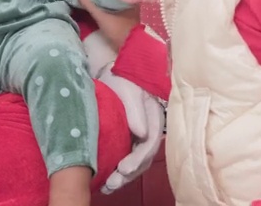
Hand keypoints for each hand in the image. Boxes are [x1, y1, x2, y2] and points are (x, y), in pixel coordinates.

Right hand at [76, 0, 140, 52]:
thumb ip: (89, 5)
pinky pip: (117, 9)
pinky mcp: (127, 20)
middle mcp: (132, 4)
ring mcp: (130, 13)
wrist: (128, 48)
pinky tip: (102, 5)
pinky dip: (111, 7)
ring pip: (117, 2)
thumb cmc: (118, 30)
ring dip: (108, 0)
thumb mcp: (102, 16)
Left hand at [97, 65, 164, 194]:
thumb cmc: (122, 78)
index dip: (138, 158)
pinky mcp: (130, 140)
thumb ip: (135, 110)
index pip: (151, 143)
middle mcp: (150, 130)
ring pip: (137, 162)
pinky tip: (106, 181)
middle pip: (144, 157)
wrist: (114, 73)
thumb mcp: (128, 88)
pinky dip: (119, 172)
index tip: (123, 168)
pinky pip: (128, 159)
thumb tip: (141, 134)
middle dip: (129, 174)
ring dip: (123, 177)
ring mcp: (141, 137)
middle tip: (112, 183)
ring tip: (107, 187)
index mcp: (155, 118)